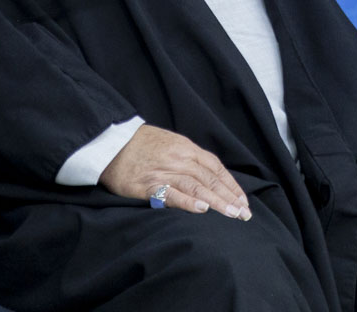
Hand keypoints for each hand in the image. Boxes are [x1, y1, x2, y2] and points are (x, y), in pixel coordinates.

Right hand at [100, 125, 251, 218]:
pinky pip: (171, 194)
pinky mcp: (148, 184)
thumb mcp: (172, 144)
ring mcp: (165, 171)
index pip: (216, 169)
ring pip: (197, 187)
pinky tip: (202, 209)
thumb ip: (190, 158)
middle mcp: (180, 159)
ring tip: (232, 214)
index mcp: (187, 149)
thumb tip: (209, 175)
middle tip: (244, 214)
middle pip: (210, 179)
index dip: (231, 185)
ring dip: (217, 201)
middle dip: (230, 197)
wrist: (112, 142)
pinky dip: (188, 201)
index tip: (243, 201)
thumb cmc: (142, 144)